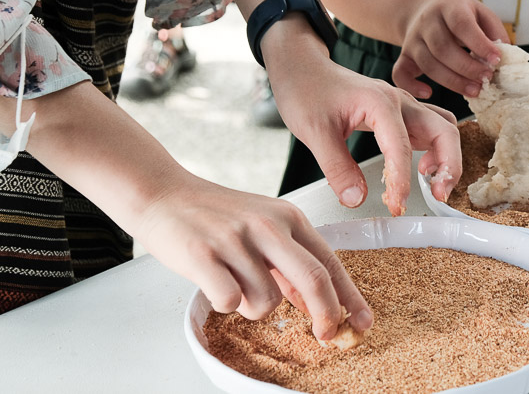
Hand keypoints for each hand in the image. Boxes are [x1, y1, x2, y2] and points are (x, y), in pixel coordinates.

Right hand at [135, 175, 371, 340]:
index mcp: (289, 217)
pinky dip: (225, 303)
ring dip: (254, 308)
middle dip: (327, 315)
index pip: (329, 262)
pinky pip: (229, 301)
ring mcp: (236, 239)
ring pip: (267, 301)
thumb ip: (290, 262)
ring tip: (235, 283)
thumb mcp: (264, 227)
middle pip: (314, 279)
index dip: (349, 297)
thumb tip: (316, 303)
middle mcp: (268, 225)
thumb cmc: (217, 216)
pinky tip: (213, 281)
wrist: (164, 194)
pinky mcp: (204, 255)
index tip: (364, 322)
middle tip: (326, 335)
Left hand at [263, 16, 461, 213]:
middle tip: (440, 194)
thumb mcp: (313, 132)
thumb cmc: (307, 90)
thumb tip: (357, 200)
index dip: (402, 180)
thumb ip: (337, 167)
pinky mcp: (400, 113)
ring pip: (444, 127)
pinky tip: (422, 168)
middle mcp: (399, 101)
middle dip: (450, 165)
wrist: (303, 67)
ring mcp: (403, 105)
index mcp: (380, 102)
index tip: (396, 204)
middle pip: (444, 130)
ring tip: (435, 184)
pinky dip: (436, 149)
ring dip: (448, 157)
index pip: (402, 147)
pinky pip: (431, 128)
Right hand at [393, 0, 507, 98]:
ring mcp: (413, 39)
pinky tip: (429, 94)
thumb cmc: (461, 16)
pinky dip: (412, 86)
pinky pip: (400, 73)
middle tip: (487, 79)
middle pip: (443, 48)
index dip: (479, 43)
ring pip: (428, 64)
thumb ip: (494, 31)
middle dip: (467, 67)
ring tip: (475, 90)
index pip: (461, 24)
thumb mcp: (480, 13)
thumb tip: (506, 57)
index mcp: (450, 6)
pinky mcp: (404, 55)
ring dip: (452, 81)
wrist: (426, 10)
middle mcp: (427, 21)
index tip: (496, 60)